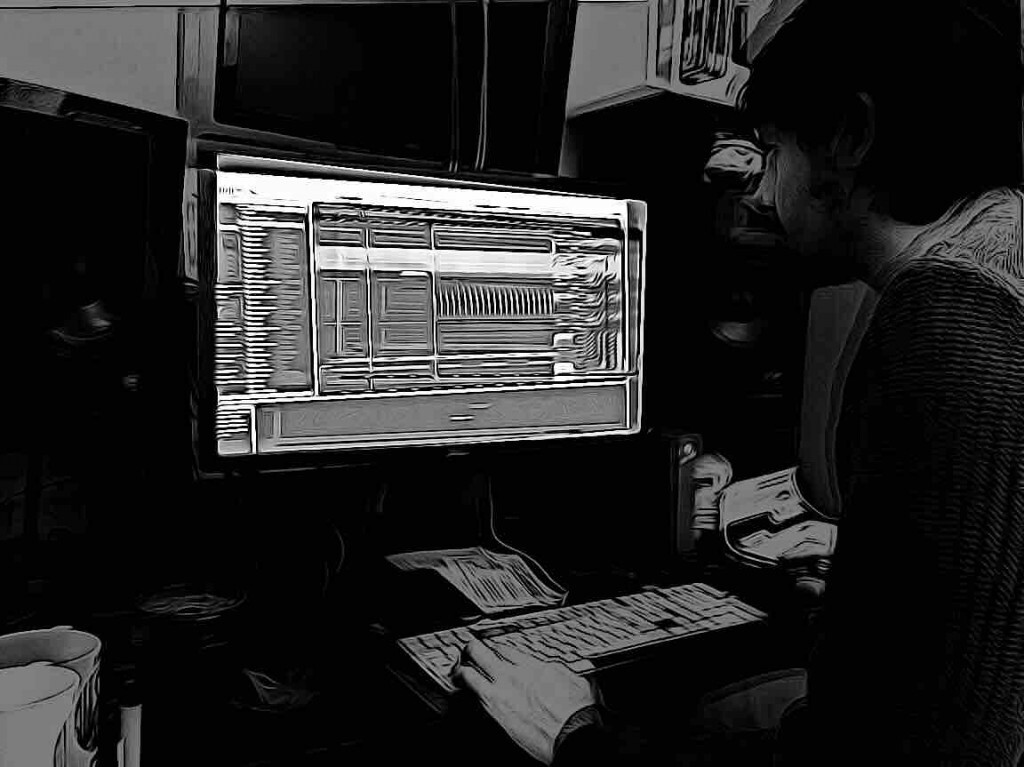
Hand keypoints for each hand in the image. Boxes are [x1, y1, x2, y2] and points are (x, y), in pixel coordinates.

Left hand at [451, 640, 596, 764]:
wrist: (574, 735)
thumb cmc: (577, 711)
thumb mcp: (574, 679)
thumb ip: (557, 671)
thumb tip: (552, 670)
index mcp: (532, 666)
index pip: (504, 649)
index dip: (495, 648)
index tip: (493, 649)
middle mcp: (513, 677)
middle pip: (480, 653)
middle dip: (471, 649)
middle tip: (467, 650)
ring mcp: (501, 696)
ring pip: (470, 676)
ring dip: (461, 672)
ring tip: (458, 672)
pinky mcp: (496, 717)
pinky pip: (474, 701)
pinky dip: (468, 695)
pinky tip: (465, 696)